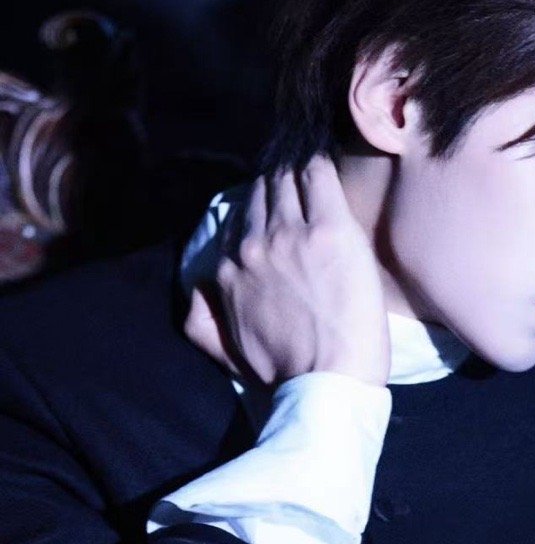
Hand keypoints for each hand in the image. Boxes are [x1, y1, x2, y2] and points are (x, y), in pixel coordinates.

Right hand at [184, 155, 390, 388]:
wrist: (329, 382)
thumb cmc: (284, 374)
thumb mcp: (225, 353)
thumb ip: (200, 320)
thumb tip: (194, 289)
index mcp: (226, 269)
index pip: (239, 217)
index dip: (259, 208)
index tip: (275, 206)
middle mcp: (251, 244)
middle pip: (261, 191)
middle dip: (277, 185)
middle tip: (296, 182)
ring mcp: (290, 233)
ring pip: (286, 178)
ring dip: (297, 171)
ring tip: (311, 170)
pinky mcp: (330, 230)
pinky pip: (318, 176)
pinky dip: (318, 164)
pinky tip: (324, 161)